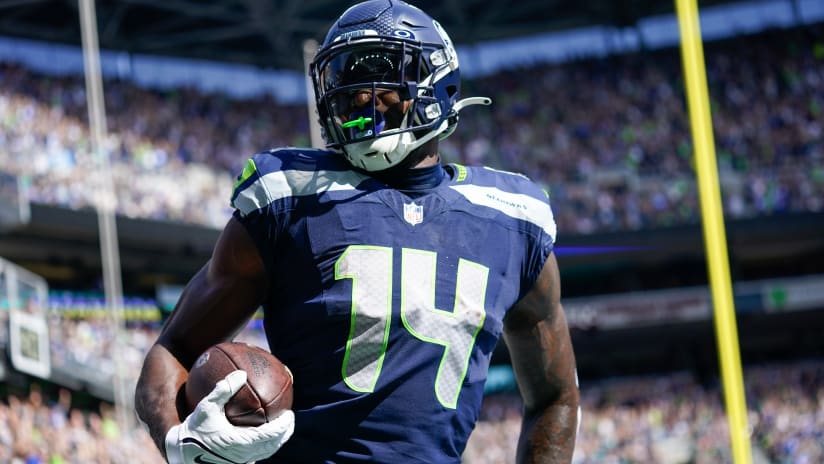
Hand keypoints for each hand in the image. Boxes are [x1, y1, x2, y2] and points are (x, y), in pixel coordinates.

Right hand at [165, 370, 294, 463]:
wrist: (180, 451)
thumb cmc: (193, 428)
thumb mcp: (206, 406)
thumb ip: (223, 389)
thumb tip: (241, 373)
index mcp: (238, 443)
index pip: (269, 436)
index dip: (283, 427)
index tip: (290, 414)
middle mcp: (241, 456)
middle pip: (271, 447)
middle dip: (284, 434)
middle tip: (289, 420)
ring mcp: (238, 462)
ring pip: (264, 453)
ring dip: (275, 441)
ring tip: (281, 428)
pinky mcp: (233, 463)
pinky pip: (254, 455)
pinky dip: (263, 446)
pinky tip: (263, 435)